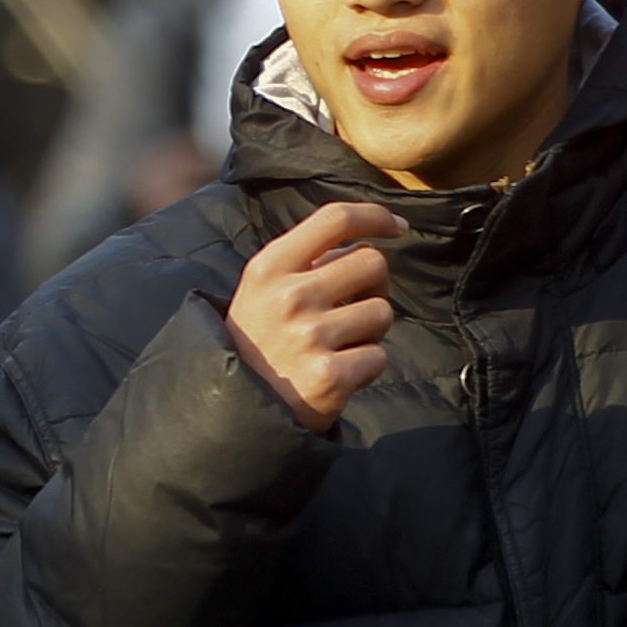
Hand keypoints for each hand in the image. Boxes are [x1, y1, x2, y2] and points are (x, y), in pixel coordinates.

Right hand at [224, 199, 403, 432]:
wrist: (230, 411)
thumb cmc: (258, 343)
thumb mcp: (262, 290)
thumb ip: (304, 261)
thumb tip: (366, 238)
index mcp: (270, 267)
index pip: (335, 218)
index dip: (374, 216)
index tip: (396, 227)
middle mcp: (290, 296)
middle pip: (372, 262)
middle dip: (375, 284)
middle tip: (354, 307)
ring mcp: (310, 336)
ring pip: (383, 312)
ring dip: (370, 331)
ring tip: (338, 345)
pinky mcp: (330, 376)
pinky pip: (379, 356)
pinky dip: (366, 367)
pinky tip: (338, 373)